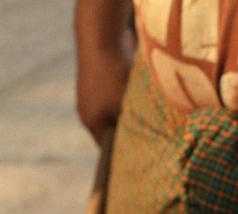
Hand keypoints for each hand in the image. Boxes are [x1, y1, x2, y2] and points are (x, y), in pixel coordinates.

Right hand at [75, 9, 133, 141]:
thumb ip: (129, 125)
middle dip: (128, 130)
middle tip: (150, 133)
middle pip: (110, 129)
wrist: (102, 37)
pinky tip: (136, 88)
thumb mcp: (125, 106)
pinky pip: (114, 94)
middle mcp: (88, 111)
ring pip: (113, 111)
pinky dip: (125, 95)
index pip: (107, 147)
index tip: (142, 152)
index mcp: (91, 122)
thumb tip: (139, 140)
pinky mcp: (98, 79)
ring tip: (145, 107)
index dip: (124, 150)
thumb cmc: (114, 76)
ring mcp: (91, 95)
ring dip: (128, 110)